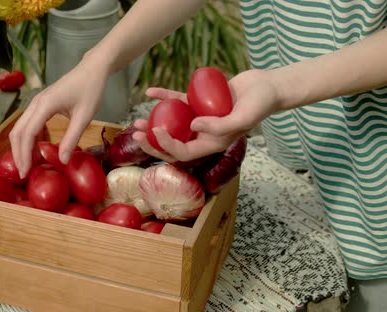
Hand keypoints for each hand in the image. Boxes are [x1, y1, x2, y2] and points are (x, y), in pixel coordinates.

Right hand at [9, 56, 109, 177]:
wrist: (91, 70)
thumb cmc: (90, 90)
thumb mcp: (84, 117)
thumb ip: (72, 139)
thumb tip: (62, 161)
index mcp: (45, 105)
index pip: (28, 133)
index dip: (25, 154)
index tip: (25, 172)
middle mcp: (36, 103)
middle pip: (18, 132)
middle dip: (18, 154)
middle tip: (24, 174)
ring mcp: (36, 103)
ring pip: (20, 128)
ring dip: (21, 147)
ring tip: (28, 165)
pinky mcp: (40, 105)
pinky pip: (27, 124)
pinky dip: (27, 139)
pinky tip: (35, 151)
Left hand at [132, 69, 280, 161]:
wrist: (268, 87)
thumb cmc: (260, 104)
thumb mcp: (243, 117)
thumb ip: (220, 126)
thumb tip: (192, 126)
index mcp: (212, 144)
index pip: (184, 152)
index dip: (167, 145)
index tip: (155, 131)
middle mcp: (203, 134)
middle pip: (173, 144)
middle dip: (153, 144)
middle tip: (137, 134)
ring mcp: (200, 119)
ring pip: (172, 125)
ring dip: (154, 124)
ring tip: (138, 121)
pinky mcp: (199, 102)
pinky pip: (178, 101)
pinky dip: (164, 96)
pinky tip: (150, 92)